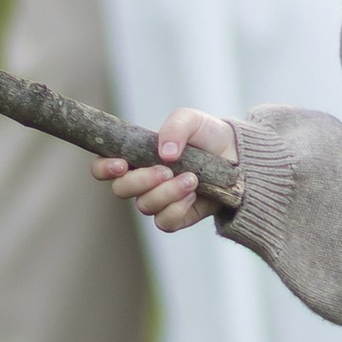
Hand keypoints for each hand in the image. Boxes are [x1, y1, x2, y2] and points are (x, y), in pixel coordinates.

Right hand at [91, 108, 239, 232]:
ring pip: (144, 206)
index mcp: (135, 156)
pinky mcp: (176, 216)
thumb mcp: (192, 120)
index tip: (121, 164)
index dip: (104, 168)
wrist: (238, 157)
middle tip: (166, 170)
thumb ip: (174, 128)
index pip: (103, 167)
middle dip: (141, 181)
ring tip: (192, 178)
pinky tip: (193, 194)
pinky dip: (177, 208)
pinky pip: (164, 222)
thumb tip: (165, 153)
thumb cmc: (207, 135)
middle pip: (121, 190)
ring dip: (167, 192)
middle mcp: (142, 181)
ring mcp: (158, 200)